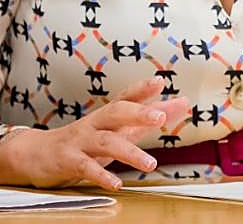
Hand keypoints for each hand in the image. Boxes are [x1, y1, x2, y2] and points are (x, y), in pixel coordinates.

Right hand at [0, 77, 189, 190]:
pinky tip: (116, 184)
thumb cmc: (86, 139)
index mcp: (107, 115)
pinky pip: (86, 168)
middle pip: (116, 112)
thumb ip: (148, 118)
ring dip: (129, 153)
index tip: (160, 81)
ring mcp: (80, 142)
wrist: (35, 154)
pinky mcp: (68, 162)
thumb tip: (183, 104)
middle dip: (139, 113)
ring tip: (151, 164)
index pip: (126, 96)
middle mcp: (95, 124)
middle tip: (161, 116)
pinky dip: (102, 176)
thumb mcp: (116, 128)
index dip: (142, 88)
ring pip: (106, 142)